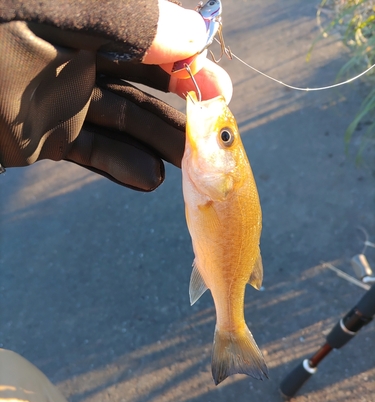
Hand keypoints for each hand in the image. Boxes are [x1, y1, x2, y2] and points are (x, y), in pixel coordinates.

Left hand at [0, 0, 232, 190]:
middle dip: (180, 112)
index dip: (188, 66)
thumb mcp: (60, 16)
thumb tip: (195, 31)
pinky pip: (94, 153)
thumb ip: (130, 22)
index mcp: (89, 22)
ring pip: (125, 123)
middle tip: (208, 140)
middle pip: (145, 87)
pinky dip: (122, 167)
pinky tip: (150, 181)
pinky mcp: (47, 139)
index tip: (216, 91)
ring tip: (187, 169)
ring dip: (158, 146)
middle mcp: (80, 59)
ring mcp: (65, 102)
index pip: (154, 41)